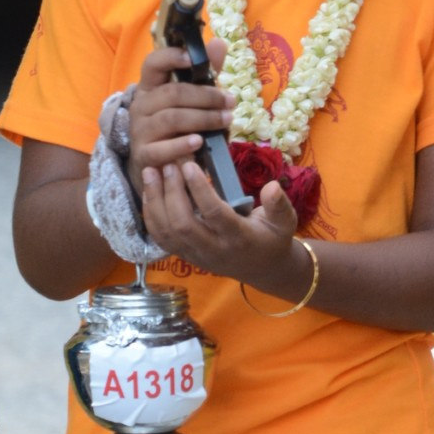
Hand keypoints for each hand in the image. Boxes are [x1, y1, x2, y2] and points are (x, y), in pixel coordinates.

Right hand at [125, 38, 234, 176]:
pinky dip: (183, 144)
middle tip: (230, 101)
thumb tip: (218, 43)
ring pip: (170, 118)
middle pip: (172, 93)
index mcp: (150, 87)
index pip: (152, 64)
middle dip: (205, 95)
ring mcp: (140, 131)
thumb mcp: (190, 100)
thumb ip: (204, 74)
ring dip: (203, 118)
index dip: (170, 57)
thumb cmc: (175, 128)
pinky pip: (162, 148)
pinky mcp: (144, 154)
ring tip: (225, 120)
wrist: (154, 165)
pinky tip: (200, 141)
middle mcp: (141, 106)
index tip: (192, 58)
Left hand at [139, 156, 307, 297]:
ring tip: (150, 172)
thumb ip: (279, 205)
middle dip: (171, 193)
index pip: (214, 214)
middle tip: (168, 165)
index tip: (189, 165)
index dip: (199, 190)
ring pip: (167, 232)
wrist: (262, 268)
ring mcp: (196, 254)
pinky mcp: (185, 255)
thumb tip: (272, 186)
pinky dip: (151, 214)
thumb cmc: (272, 238)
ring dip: (155, 201)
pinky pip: (161, 238)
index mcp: (238, 238)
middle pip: (183, 224)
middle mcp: (213, 249)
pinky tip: (149, 191)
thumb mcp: (285, 222)